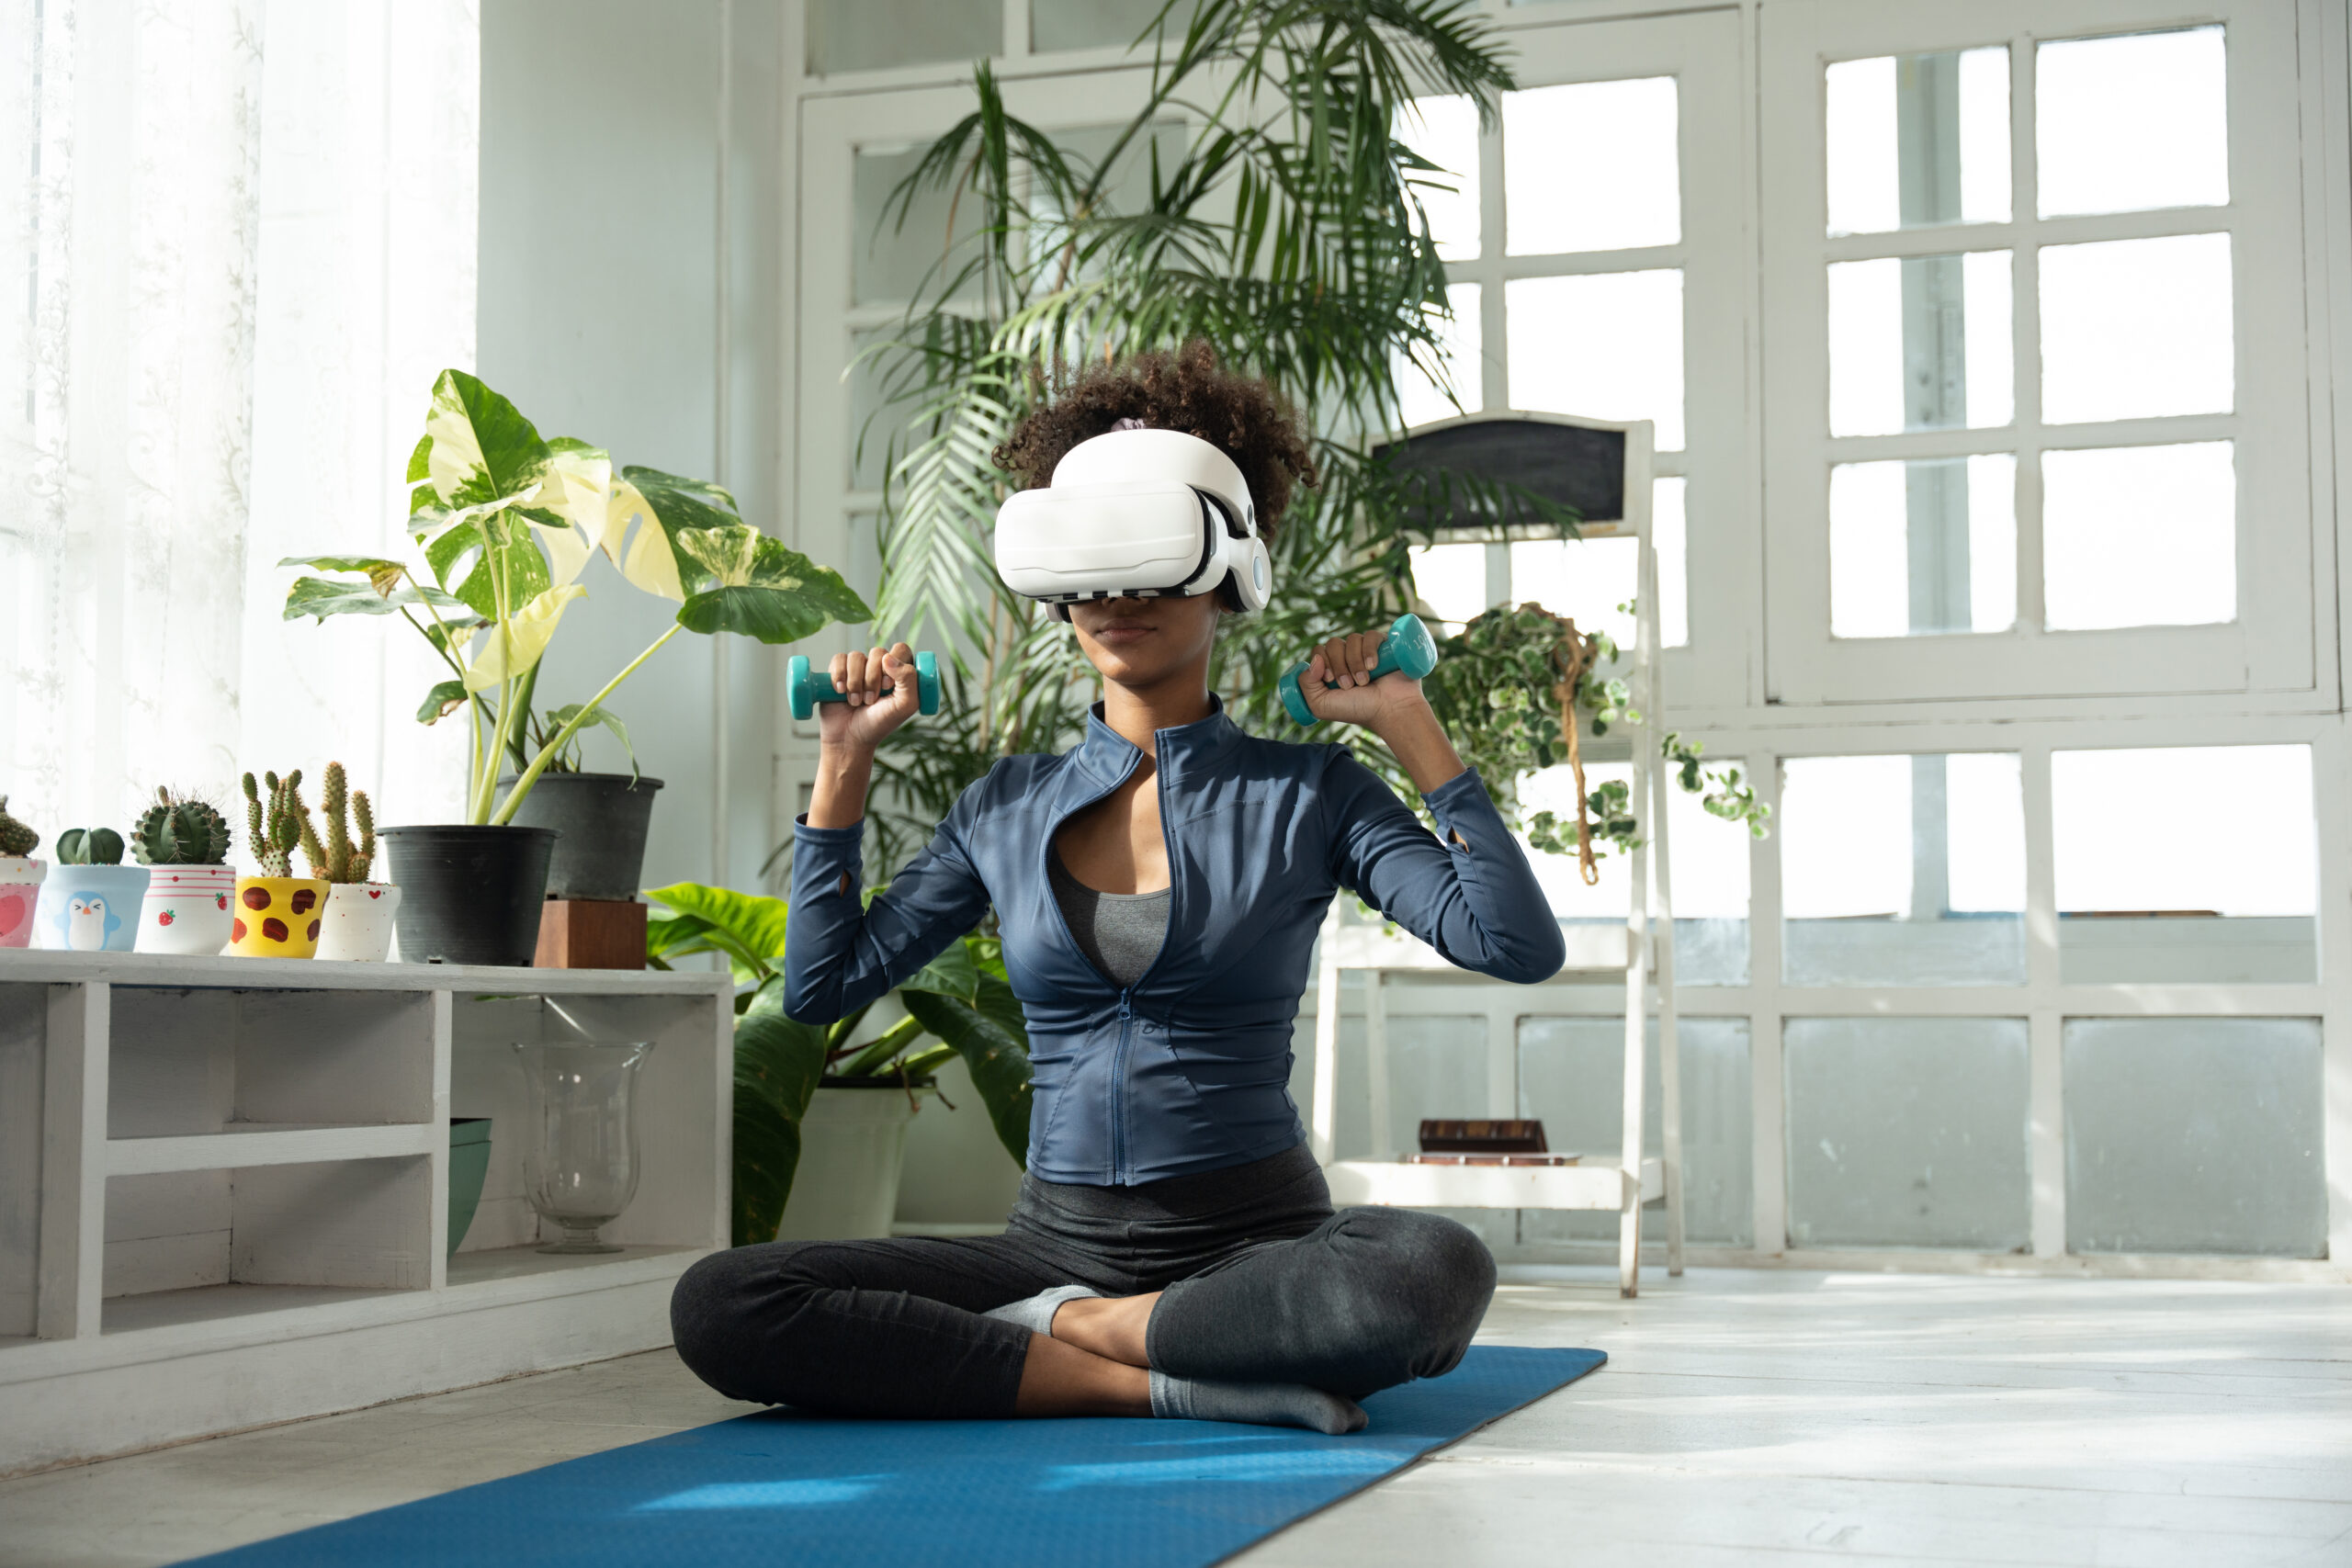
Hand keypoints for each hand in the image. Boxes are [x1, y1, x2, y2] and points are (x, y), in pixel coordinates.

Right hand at [817, 642, 921, 753]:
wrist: (849, 738)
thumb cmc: (880, 723)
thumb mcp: (905, 705)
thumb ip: (909, 679)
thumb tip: (888, 657)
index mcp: (900, 673)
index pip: (901, 650)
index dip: (895, 664)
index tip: (889, 685)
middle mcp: (880, 667)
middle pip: (878, 652)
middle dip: (873, 679)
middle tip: (871, 700)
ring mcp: (859, 668)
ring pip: (856, 656)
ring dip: (855, 682)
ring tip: (855, 702)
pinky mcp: (839, 671)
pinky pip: (838, 659)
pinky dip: (839, 676)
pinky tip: (840, 692)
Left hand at [1301, 628, 1427, 733]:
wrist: (1389, 711)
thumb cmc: (1357, 710)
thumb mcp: (1321, 705)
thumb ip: (1306, 684)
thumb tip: (1314, 659)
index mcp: (1332, 668)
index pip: (1318, 651)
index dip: (1322, 663)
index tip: (1330, 680)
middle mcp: (1348, 657)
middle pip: (1333, 643)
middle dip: (1338, 665)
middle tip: (1349, 685)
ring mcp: (1366, 650)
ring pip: (1351, 639)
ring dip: (1354, 662)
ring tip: (1363, 682)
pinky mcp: (1384, 645)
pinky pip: (1370, 635)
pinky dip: (1369, 650)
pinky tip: (1373, 666)